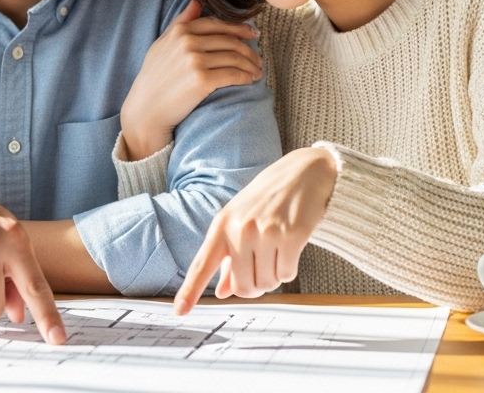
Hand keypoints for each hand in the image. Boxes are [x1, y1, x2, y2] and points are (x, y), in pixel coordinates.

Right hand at [120, 0, 262, 159]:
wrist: (146, 110)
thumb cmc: (153, 79)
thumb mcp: (162, 44)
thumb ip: (181, 21)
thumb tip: (197, 1)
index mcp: (180, 31)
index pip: (218, 24)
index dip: (240, 28)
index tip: (252, 34)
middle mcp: (188, 42)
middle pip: (230, 40)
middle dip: (249, 49)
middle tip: (258, 58)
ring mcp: (195, 61)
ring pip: (235, 57)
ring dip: (251, 64)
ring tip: (257, 71)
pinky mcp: (202, 80)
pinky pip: (233, 74)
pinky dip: (246, 76)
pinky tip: (251, 79)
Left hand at [173, 147, 338, 312]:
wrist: (304, 171)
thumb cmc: (269, 198)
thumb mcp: (240, 221)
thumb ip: (229, 258)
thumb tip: (222, 292)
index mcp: (221, 225)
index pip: (202, 264)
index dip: (190, 291)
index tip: (179, 312)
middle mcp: (239, 229)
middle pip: (242, 287)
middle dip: (255, 286)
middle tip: (263, 268)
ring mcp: (264, 231)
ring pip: (266, 283)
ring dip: (274, 277)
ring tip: (277, 252)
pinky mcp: (290, 235)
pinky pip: (287, 275)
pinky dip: (289, 269)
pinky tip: (290, 249)